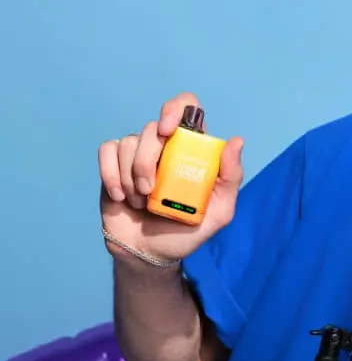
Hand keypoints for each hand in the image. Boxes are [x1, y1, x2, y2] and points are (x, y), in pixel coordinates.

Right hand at [98, 92, 243, 263]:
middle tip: (150, 190)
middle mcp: (164, 146)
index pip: (186, 107)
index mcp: (191, 150)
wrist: (151, 253)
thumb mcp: (219, 212)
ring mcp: (138, 153)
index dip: (175, 109)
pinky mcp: (114, 163)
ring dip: (131, 176)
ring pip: (128, 141)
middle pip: (152, 127)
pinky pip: (107, 151)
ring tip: (141, 202)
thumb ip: (230, 179)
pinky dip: (111, 175)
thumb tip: (236, 141)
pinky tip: (120, 197)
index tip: (168, 131)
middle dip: (148, 161)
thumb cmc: (186, 232)